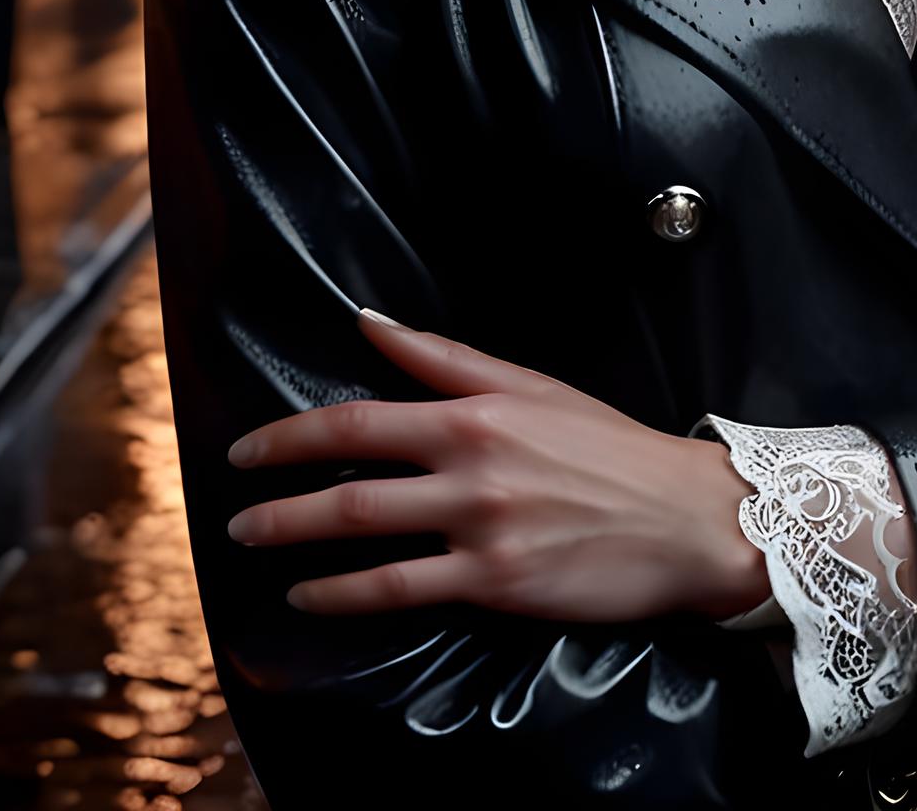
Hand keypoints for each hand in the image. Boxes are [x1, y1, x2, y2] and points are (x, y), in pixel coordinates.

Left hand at [224, 311, 769, 622]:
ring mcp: (482, 526)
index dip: (293, 433)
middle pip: (350, 477)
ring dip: (296, 541)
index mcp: (478, 411)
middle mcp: (472, 464)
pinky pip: (402, 591)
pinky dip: (344, 594)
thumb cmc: (610, 448)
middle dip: (278, 493)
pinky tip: (310, 595)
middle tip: (232, 509)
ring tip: (257, 546)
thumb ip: (445, 359)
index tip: (248, 448)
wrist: (685, 516)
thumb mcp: (531, 386)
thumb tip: (370, 321)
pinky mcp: (497, 583)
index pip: (362, 417)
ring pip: (365, 531)